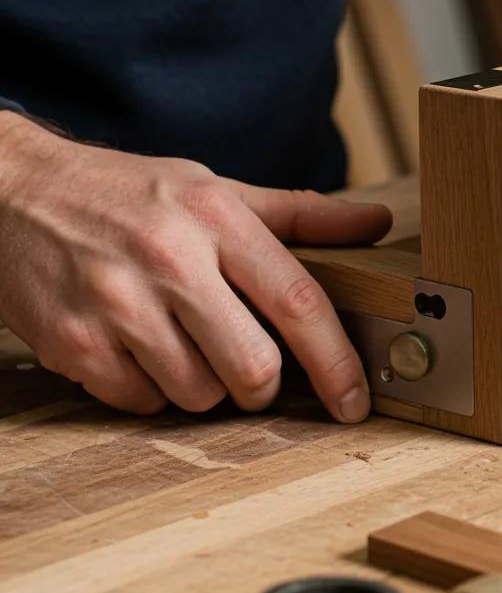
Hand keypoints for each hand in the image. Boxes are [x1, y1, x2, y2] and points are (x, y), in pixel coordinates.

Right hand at [0, 113, 390, 420]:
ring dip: (205, 386)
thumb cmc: (129, 192)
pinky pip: (142, 404)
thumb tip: (375, 224)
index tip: (355, 400)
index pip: (297, 301)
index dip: (336, 362)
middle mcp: (169, 259)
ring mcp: (116, 304)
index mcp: (216, 216)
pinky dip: (152, 390)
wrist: (13, 190)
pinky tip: (138, 347)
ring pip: (199, 396)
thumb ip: (301, 213)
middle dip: (263, 383)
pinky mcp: (73, 343)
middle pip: (253, 368)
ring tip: (183, 340)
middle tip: (249, 364)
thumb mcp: (217, 188)